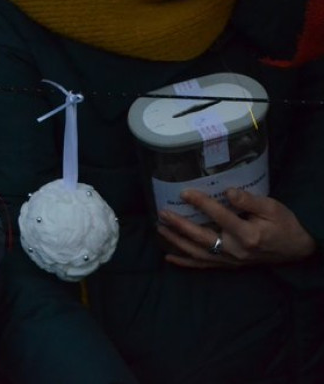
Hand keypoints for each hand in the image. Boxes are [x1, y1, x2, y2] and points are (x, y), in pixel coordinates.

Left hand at [157, 187, 316, 268]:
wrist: (296, 250)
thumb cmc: (284, 225)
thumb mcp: (272, 208)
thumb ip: (249, 200)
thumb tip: (227, 192)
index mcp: (248, 234)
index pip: (220, 217)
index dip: (201, 203)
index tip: (184, 192)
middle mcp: (236, 250)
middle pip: (202, 237)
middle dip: (180, 225)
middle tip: (163, 212)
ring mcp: (231, 260)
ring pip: (198, 253)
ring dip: (177, 241)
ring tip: (160, 228)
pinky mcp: (229, 265)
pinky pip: (203, 266)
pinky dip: (185, 262)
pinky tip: (168, 256)